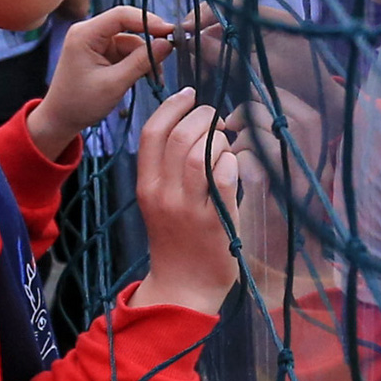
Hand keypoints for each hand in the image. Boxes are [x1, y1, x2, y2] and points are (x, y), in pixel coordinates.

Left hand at [28, 5, 173, 158]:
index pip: (121, 15)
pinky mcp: (103, 53)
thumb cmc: (79, 103)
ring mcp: (97, 43)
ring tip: (156, 78)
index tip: (169, 32)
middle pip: (128, 26)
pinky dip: (139, 63)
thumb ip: (141, 62)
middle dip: (149, 42)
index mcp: (85, 34)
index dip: (148, 20)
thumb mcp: (114, 84)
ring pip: (131, 41)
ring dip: (146, 57)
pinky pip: (127, 52)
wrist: (60, 119)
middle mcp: (90, 32)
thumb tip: (166, 44)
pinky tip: (147, 76)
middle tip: (168, 56)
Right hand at [131, 88, 238, 314]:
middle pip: (180, 136)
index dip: (172, 105)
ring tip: (226, 141)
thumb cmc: (175, 239)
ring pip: (201, 153)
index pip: (152, 133)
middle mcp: (164, 194)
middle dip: (203, 116)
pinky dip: (232, 162)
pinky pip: (224, 176)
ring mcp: (189, 208)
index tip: (189, 94)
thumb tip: (190, 126)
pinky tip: (233, 166)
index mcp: (146, 185)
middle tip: (217, 120)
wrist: (183, 286)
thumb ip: (167, 168)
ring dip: (219, 138)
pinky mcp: (215, 221)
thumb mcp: (158, 201)